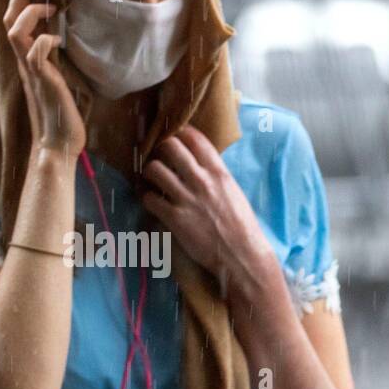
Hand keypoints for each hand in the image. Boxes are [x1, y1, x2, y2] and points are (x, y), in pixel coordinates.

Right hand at [5, 0, 86, 155]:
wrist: (58, 145)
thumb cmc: (62, 114)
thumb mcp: (60, 77)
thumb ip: (57, 58)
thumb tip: (66, 35)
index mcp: (27, 58)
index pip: (15, 18)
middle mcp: (24, 61)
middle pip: (9, 17)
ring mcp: (30, 70)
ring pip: (15, 30)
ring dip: (31, 11)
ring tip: (52, 6)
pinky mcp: (41, 81)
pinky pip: (36, 52)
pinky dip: (46, 40)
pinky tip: (59, 40)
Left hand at [139, 124, 267, 286]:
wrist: (241, 255)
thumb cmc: (241, 225)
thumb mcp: (233, 191)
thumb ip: (216, 176)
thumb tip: (200, 165)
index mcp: (219, 172)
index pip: (194, 138)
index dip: (180, 133)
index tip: (174, 136)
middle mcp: (201, 181)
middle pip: (170, 147)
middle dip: (161, 149)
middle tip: (159, 157)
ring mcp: (186, 199)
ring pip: (154, 169)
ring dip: (149, 173)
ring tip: (151, 179)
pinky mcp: (174, 219)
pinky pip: (149, 199)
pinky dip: (147, 198)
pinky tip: (151, 201)